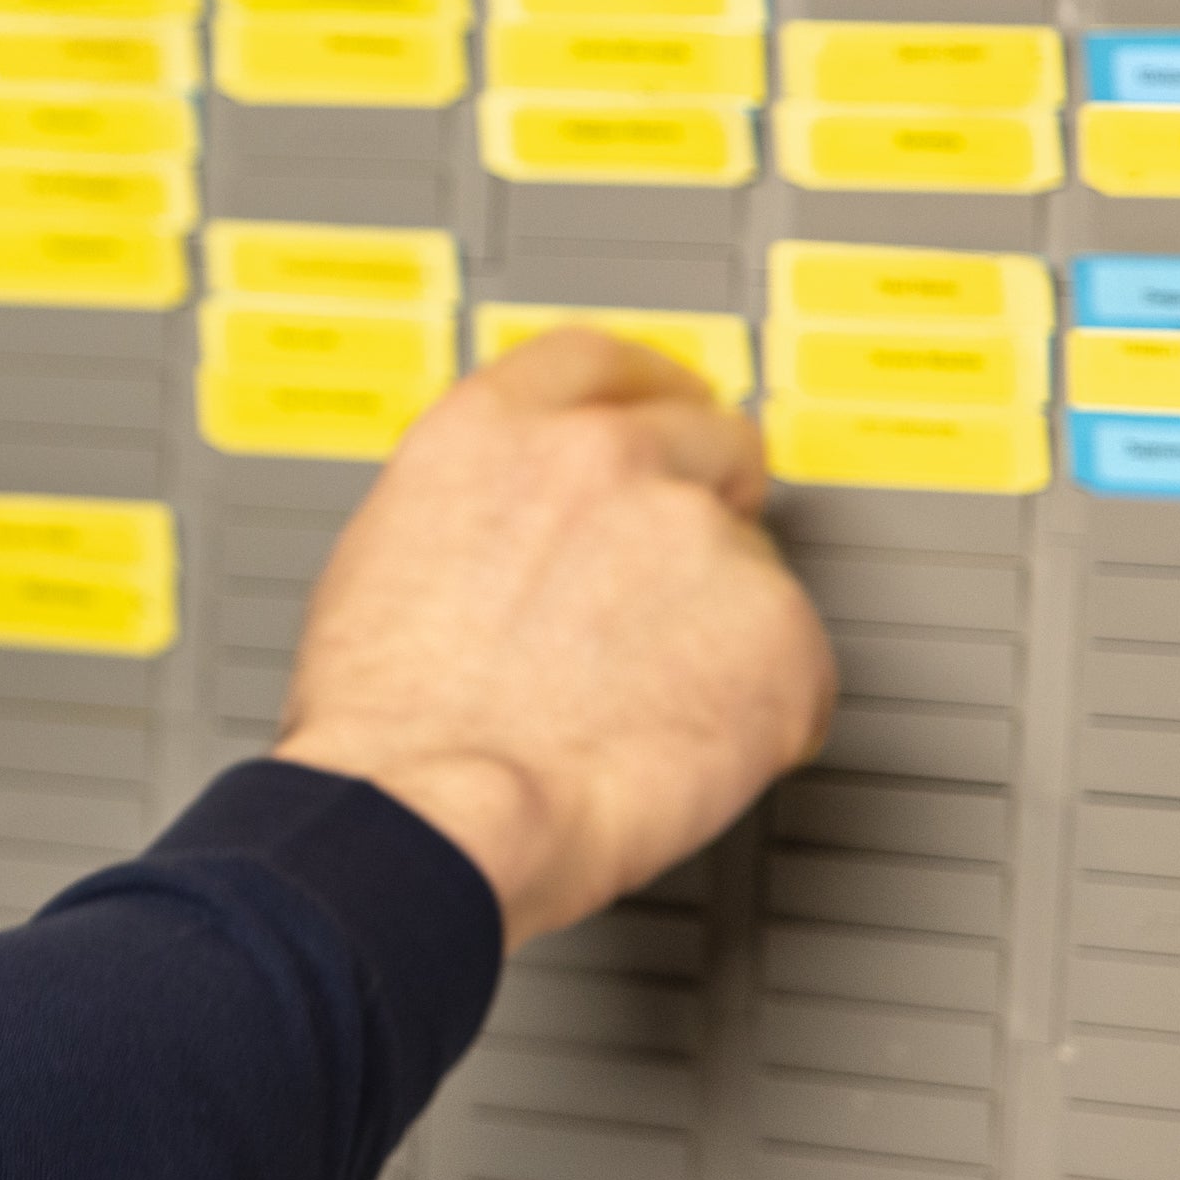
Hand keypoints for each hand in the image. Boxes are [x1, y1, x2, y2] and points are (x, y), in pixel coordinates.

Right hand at [271, 326, 832, 949]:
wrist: (432, 817)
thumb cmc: (386, 721)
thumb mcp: (388, 551)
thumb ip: (485, 502)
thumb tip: (531, 526)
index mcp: (498, 429)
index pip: (604, 362)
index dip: (645, 390)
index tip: (667, 411)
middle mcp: (607, 459)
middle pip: (710, 439)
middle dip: (701, 502)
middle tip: (665, 589)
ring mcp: (703, 540)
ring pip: (750, 566)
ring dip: (717, 621)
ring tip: (639, 703)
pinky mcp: (783, 637)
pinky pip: (793, 670)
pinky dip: (758, 712)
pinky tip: (674, 748)